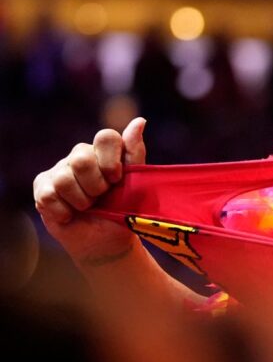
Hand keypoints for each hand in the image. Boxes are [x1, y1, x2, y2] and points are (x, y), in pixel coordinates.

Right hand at [33, 117, 146, 264]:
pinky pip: (50, 195)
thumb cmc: (123, 210)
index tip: (117, 180)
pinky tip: (72, 214)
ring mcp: (59, 170)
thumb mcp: (135, 184)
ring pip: (64, 179)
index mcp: (105, 151)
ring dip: (82, 201)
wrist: (106, 241)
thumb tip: (140, 121)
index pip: (106, 137)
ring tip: (88, 207)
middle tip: (101, 197)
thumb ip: (134, 153)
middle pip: (82, 159)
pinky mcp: (43, 187)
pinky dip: (65, 211)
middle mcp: (81, 156)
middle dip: (96, 186)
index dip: (111, 162)